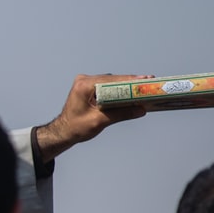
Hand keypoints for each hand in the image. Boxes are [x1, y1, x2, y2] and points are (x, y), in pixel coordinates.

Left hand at [33, 74, 149, 161]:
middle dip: (131, 83)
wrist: (63, 132)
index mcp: (84, 85)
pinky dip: (119, 90)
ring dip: (126, 86)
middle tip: (150, 83)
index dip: (130, 81)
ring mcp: (86, 83)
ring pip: (112, 82)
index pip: (112, 81)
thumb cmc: (76, 128)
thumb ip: (121, 114)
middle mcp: (85, 80)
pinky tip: (131, 93)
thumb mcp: (100, 121)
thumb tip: (141, 110)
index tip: (146, 80)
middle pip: (113, 80)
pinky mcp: (89, 87)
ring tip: (143, 88)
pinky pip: (108, 86)